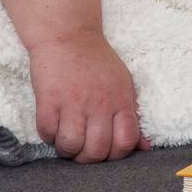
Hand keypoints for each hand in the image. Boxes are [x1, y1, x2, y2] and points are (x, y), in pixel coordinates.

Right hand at [27, 28, 152, 161]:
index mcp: (120, 100)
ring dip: (66, 149)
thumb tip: (145, 147)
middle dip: (88, 158)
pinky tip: (52, 126)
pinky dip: (48, 136)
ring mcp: (73, 102)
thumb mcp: (123, 83)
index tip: (106, 150)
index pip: (125, 142)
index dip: (115, 155)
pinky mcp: (48, 99)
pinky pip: (47, 132)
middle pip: (97, 150)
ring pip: (71, 145)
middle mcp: (99, 103)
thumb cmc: (96, 62)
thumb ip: (132, 116)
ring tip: (66, 139)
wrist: (67, 34)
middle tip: (82, 149)